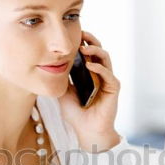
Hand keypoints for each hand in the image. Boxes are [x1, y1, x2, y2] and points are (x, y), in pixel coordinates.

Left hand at [58, 30, 121, 152]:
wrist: (86, 131)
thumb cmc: (76, 114)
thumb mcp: (63, 92)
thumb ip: (62, 78)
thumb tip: (51, 63)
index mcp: (89, 73)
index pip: (87, 52)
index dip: (81, 42)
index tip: (71, 34)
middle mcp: (100, 74)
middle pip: (98, 50)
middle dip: (90, 40)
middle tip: (81, 33)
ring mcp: (108, 80)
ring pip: (105, 58)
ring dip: (95, 50)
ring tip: (83, 47)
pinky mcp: (114, 88)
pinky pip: (108, 74)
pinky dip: (99, 67)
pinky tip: (89, 65)